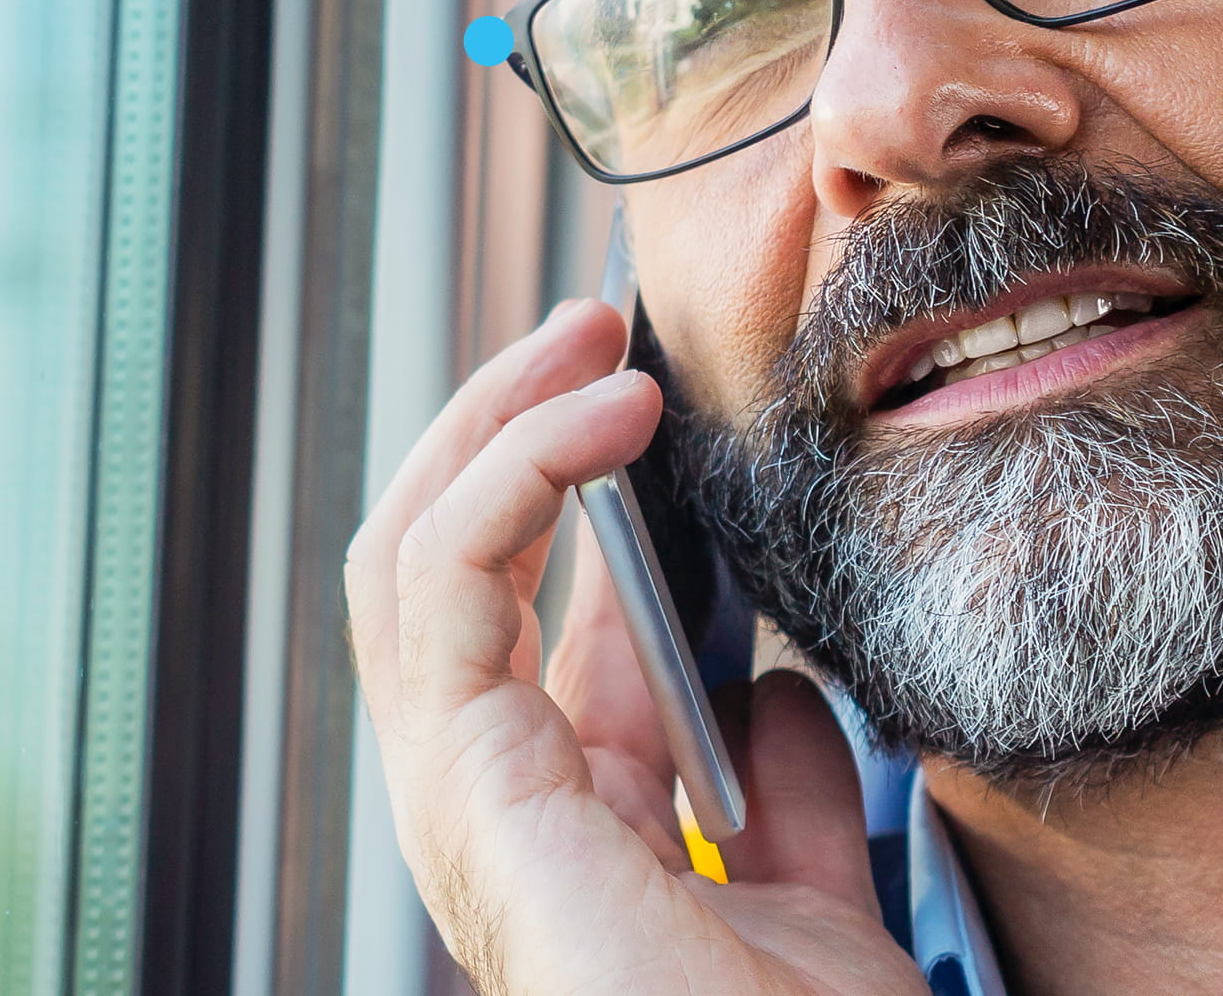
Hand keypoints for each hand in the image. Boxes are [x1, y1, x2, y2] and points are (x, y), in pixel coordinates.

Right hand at [340, 299, 914, 994]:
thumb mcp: (814, 899)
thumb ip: (780, 798)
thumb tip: (773, 692)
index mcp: (552, 819)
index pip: (515, 606)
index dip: (568, 477)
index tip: (652, 383)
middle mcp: (484, 800)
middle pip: (436, 559)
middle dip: (503, 420)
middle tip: (598, 322)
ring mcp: (460, 796)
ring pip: (407, 549)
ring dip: (492, 417)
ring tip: (591, 334)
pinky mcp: (467, 787)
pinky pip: (442, 585)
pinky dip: (512, 471)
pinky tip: (606, 416)